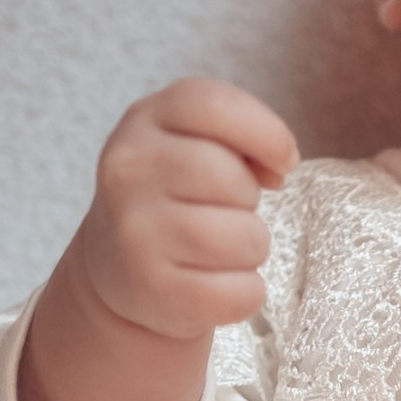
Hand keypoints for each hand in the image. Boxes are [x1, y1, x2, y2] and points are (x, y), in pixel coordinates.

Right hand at [77, 78, 295, 340]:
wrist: (118, 265)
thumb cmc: (176, 192)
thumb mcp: (191, 140)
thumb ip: (237, 134)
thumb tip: (278, 166)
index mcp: (144, 121)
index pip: (214, 107)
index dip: (266, 133)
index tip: (282, 163)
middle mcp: (129, 172)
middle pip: (235, 181)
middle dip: (250, 201)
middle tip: (225, 211)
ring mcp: (135, 233)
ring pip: (246, 240)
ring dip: (251, 250)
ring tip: (218, 249)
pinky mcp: (153, 290)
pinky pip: (242, 293)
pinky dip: (246, 294)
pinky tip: (215, 283)